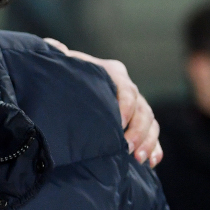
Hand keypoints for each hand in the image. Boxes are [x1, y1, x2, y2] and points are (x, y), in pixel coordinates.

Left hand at [45, 39, 161, 167]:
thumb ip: (59, 56)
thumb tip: (54, 46)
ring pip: (151, 123)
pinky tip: (152, 162)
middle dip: (138, 130)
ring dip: (148, 141)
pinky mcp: (138, 123)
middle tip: (128, 147)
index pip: (126, 89)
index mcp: (113, 73)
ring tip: (139, 159)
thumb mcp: (63, 65)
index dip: (125, 106)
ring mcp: (137, 107)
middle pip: (143, 109)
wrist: (72, 86)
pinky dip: (155, 148)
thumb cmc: (67, 74)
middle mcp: (129, 89)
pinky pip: (153, 135)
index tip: (118, 123)